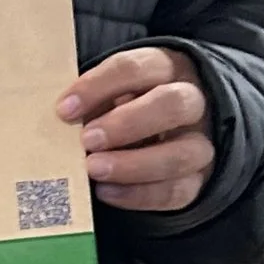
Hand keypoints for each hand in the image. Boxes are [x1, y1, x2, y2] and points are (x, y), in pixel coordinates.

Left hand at [59, 45, 213, 212]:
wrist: (167, 132)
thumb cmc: (125, 105)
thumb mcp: (111, 92)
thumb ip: (93, 101)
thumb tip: (64, 118)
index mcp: (166, 68)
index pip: (137, 68)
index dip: (99, 87)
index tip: (65, 110)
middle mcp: (191, 101)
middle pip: (172, 104)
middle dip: (127, 123)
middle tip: (88, 140)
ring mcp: (199, 142)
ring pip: (182, 153)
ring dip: (134, 164)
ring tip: (93, 169)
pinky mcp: (197, 179)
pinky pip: (177, 190)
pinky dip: (139, 194)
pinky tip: (107, 191)